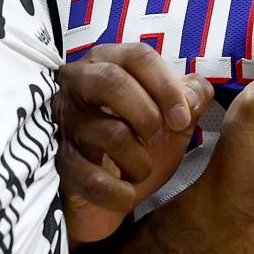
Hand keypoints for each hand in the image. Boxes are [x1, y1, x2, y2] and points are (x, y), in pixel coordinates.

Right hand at [55, 46, 214, 243]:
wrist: (106, 197)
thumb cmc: (137, 145)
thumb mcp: (171, 119)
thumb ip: (191, 98)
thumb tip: (195, 92)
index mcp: (108, 63)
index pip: (138, 56)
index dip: (167, 86)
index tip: (184, 119)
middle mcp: (78, 84)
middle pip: (112, 80)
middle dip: (149, 115)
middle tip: (161, 139)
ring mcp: (64, 122)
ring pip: (109, 132)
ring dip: (140, 161)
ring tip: (143, 171)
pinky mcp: (58, 161)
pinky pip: (93, 179)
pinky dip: (120, 192)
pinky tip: (127, 193)